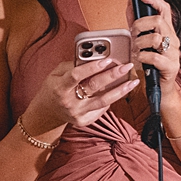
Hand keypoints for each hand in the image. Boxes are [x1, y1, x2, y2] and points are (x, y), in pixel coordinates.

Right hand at [21, 55, 136, 140]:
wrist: (47, 112)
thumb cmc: (53, 88)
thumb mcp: (56, 74)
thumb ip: (72, 66)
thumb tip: (93, 59)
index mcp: (60, 87)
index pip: (77, 75)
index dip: (93, 67)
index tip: (107, 60)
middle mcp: (69, 102)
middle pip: (94, 87)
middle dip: (113, 75)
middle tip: (126, 66)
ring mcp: (78, 113)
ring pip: (103, 101)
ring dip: (120, 91)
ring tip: (133, 82)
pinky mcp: (84, 121)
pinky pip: (102, 109)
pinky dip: (111, 99)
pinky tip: (119, 91)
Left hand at [132, 0, 180, 85]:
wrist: (161, 88)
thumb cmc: (151, 64)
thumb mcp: (141, 40)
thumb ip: (136, 22)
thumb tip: (131, 4)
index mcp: (167, 31)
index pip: (165, 9)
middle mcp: (172, 39)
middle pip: (158, 21)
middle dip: (140, 25)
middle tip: (133, 34)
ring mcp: (173, 53)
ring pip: (155, 38)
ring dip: (139, 43)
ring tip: (136, 50)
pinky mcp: (171, 66)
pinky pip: (155, 57)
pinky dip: (143, 57)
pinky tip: (140, 59)